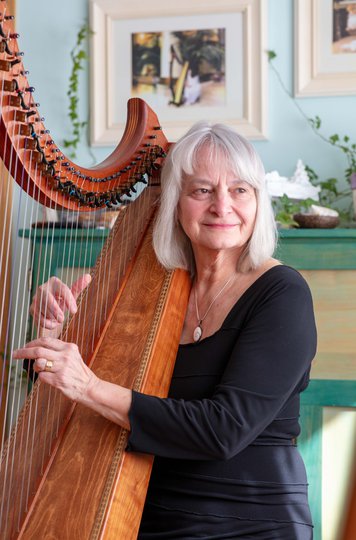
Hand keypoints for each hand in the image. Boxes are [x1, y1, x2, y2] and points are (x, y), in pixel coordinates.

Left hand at [13, 337, 131, 428]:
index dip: (32, 342)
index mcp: (69, 347)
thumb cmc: (78, 372)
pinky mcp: (59, 380)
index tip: (24, 346)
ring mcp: (62, 368)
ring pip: (38, 364)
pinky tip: (50, 378)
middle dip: (23, 352)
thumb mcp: (72, 356)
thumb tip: (37, 350)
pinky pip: (42, 377)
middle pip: (38, 350)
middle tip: (15, 354)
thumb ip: (57, 351)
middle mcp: (66, 356)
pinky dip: (42, 377)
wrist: (89, 387)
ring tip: (41, 370)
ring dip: (36, 367)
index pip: (46, 341)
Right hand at [30, 274, 90, 334]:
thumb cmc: (62, 301)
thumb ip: (78, 286)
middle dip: (55, 309)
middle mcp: (43, 288)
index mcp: (54, 282)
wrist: (51, 312)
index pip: (62, 289)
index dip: (69, 300)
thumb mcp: (71, 295)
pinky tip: (52, 324)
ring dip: (51, 317)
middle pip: (47, 297)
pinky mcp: (32, 309)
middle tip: (62, 319)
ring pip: (41, 308)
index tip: (74, 311)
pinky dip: (46, 323)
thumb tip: (88, 276)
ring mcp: (35, 298)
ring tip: (59, 320)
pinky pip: (38, 317)